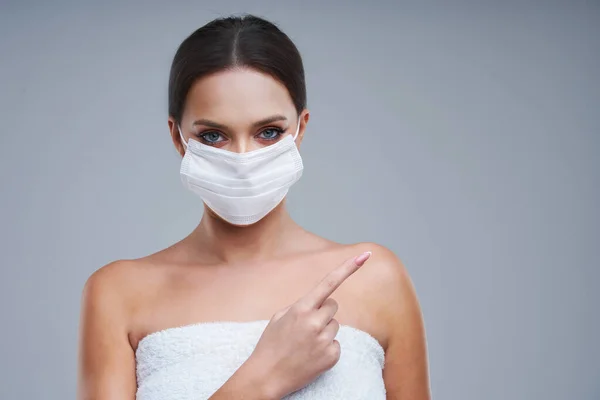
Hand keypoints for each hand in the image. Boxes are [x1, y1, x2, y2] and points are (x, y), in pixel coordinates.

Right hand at [246, 251, 371, 398]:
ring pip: (335, 325)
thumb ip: (302, 305)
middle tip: (306, 327)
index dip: (348, 268)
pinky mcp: (332, 356)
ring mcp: (325, 340)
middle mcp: (315, 322)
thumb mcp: (280, 317)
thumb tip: (320, 302)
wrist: (266, 376)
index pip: (329, 282)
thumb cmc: (271, 344)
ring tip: (306, 344)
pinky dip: (326, 348)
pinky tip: (311, 355)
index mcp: (301, 308)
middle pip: (333, 306)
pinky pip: (336, 344)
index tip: (365, 255)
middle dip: (323, 312)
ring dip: (324, 331)